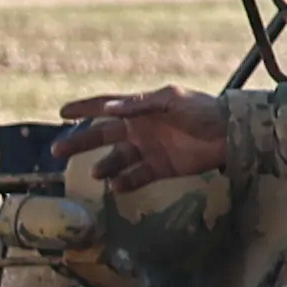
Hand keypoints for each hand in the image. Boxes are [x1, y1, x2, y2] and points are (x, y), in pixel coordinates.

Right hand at [58, 88, 230, 184]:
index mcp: (140, 109)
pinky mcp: (161, 168)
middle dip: (80, 143)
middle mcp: (140, 129)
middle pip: (102, 136)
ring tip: (95, 173)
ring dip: (104, 166)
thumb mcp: (172, 100)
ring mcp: (149, 150)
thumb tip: (110, 109)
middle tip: (57, 152)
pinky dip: (125, 182)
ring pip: (117, 160)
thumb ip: (141, 105)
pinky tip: (116, 186)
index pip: (106, 107)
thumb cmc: (202, 110)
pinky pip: (137, 177)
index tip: (61, 113)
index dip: (84, 108)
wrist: (229, 133)